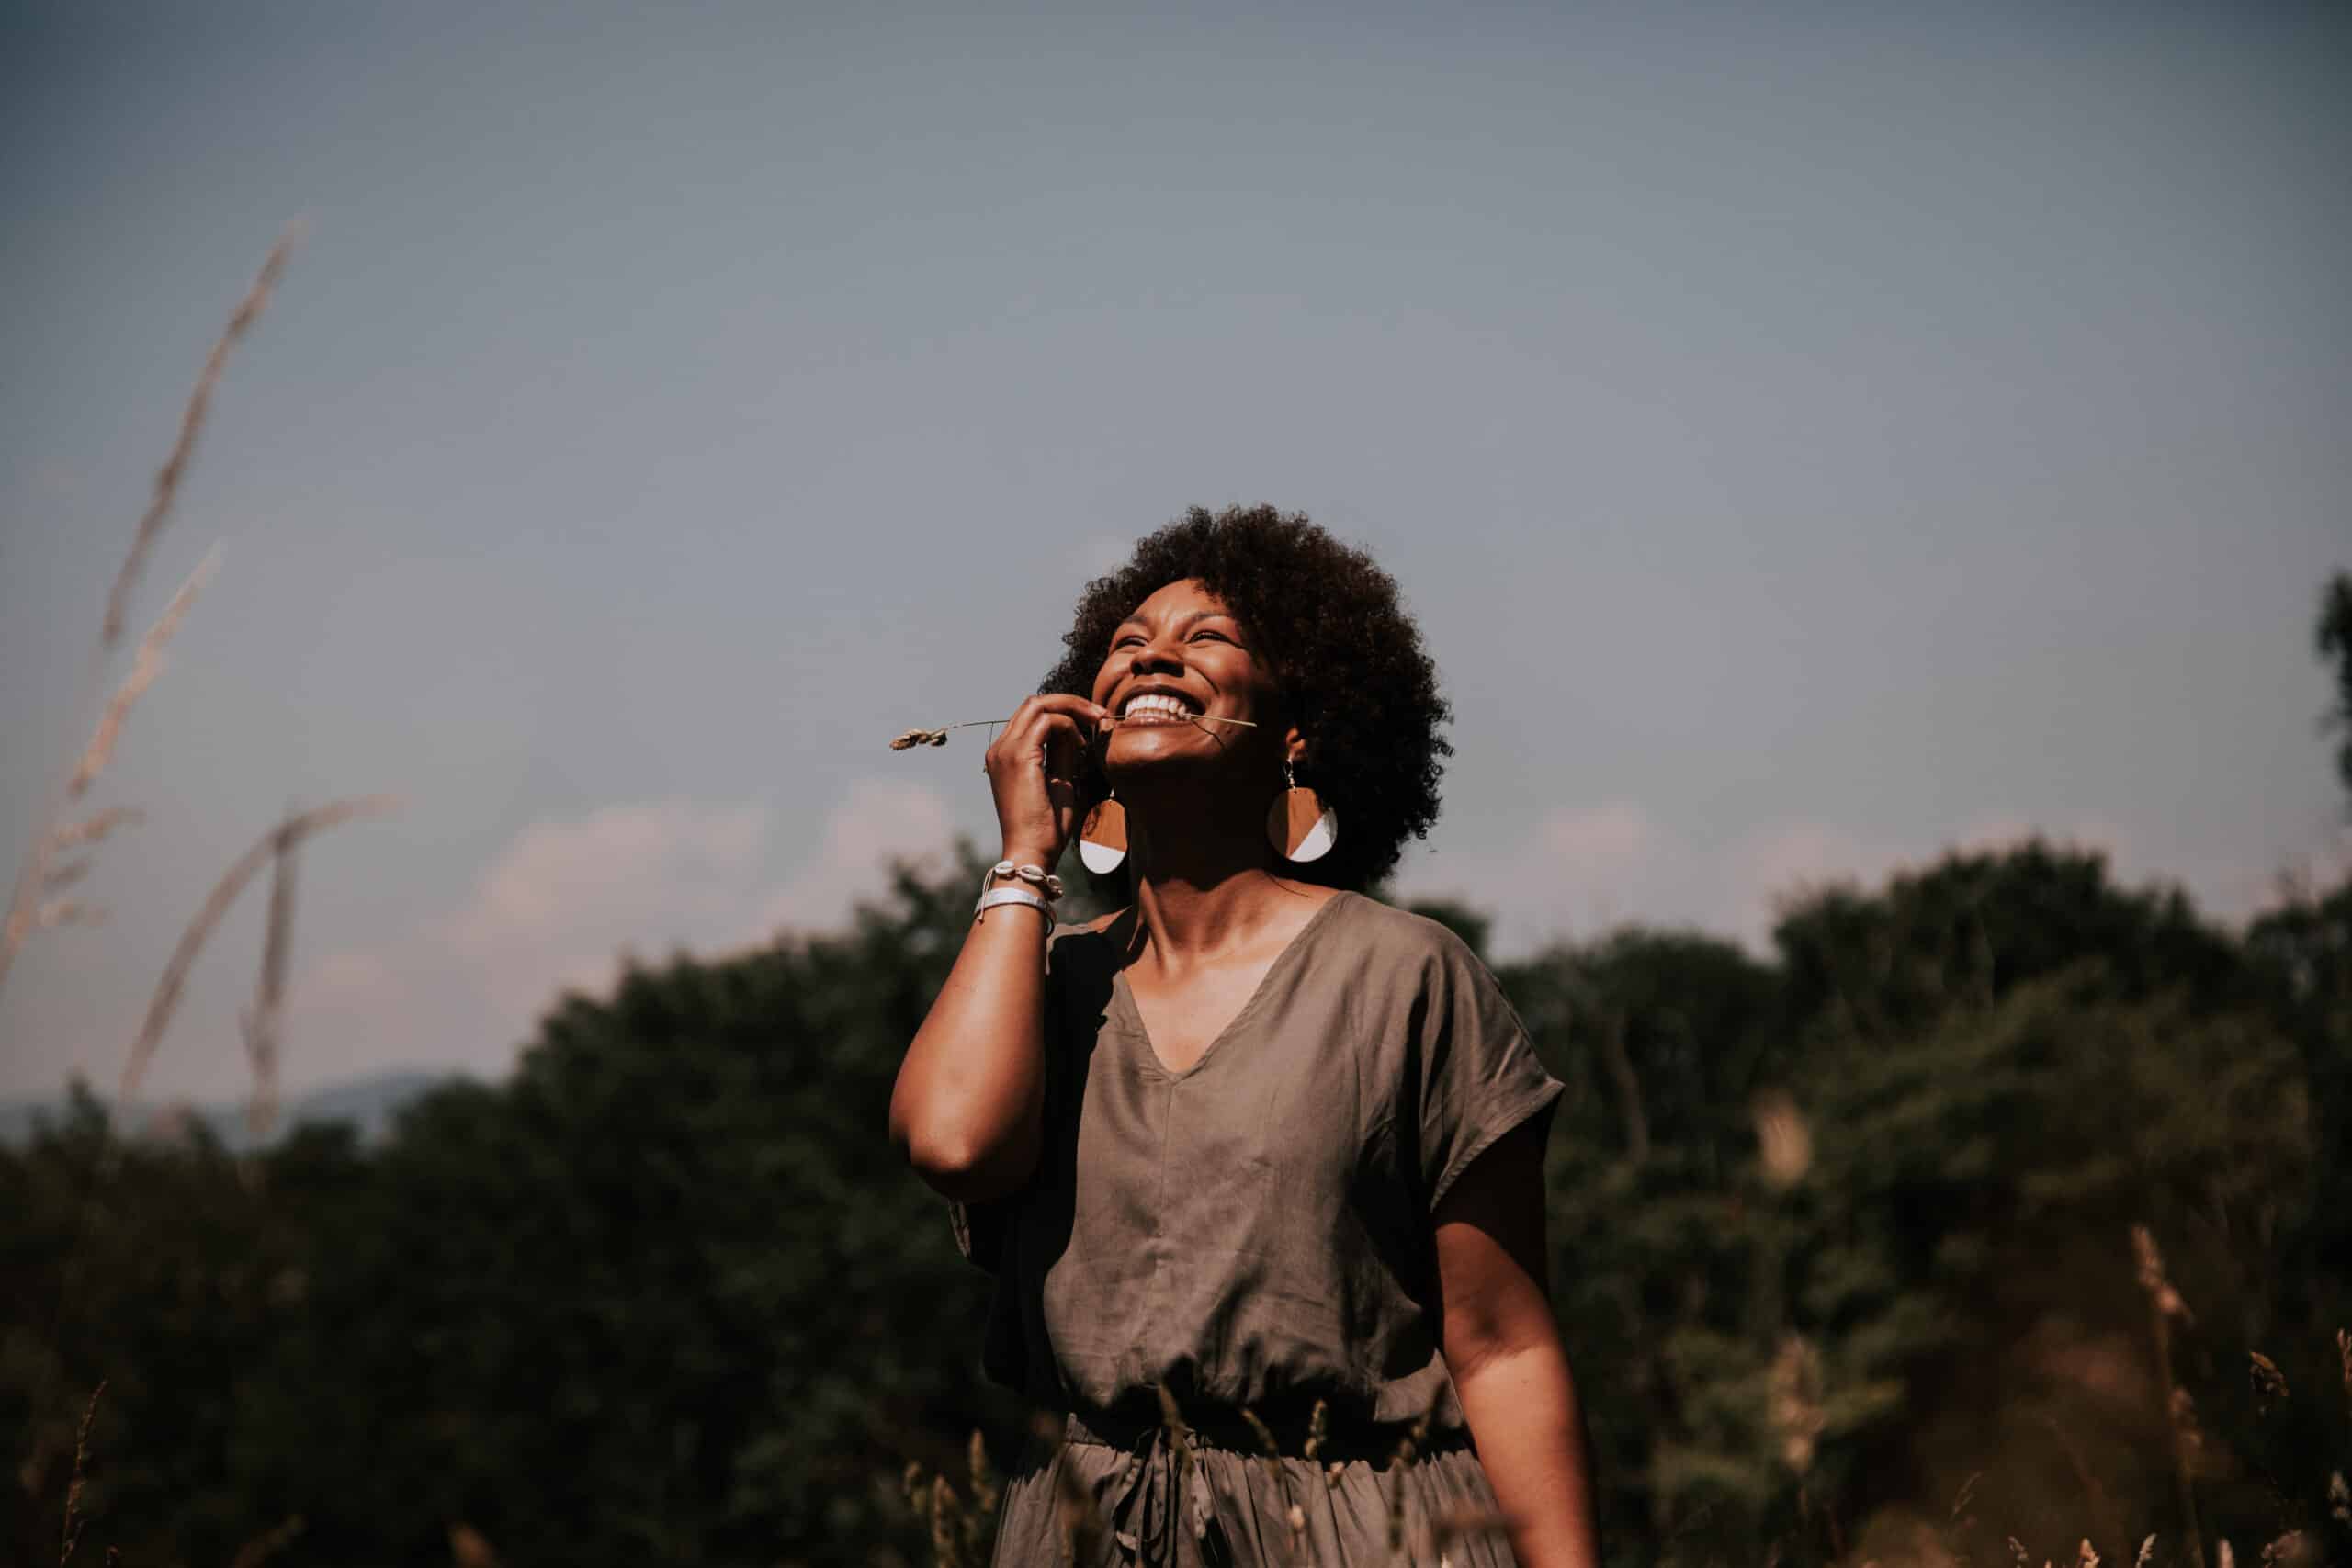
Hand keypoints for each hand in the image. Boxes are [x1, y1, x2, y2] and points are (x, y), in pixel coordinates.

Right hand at [982, 694, 1107, 864]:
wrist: (1031, 853)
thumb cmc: (1046, 828)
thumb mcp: (1059, 782)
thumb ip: (1063, 754)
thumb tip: (1077, 731)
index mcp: (1005, 755)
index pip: (1032, 716)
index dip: (1064, 713)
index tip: (1091, 726)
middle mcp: (1000, 749)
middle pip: (1034, 703)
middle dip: (1070, 703)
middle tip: (1099, 715)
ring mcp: (1005, 750)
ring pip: (1039, 705)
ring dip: (1073, 708)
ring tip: (1097, 722)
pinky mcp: (1018, 756)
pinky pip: (1048, 721)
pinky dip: (1069, 724)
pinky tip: (1082, 744)